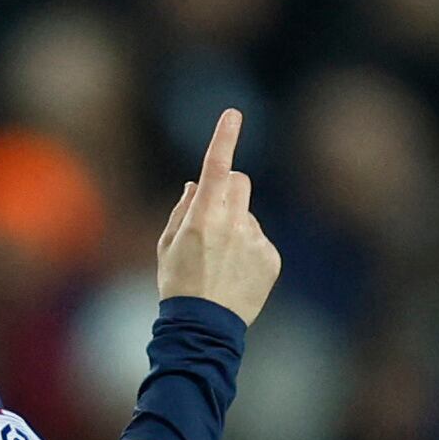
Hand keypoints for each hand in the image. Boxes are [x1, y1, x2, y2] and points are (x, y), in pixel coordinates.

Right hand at [156, 109, 280, 325]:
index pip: (216, 166)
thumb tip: (196, 184)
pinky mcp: (271, 257)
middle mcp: (233, 223)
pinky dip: (248, 249)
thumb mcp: (167, 244)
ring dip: (235, 224)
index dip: (225, 137)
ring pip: (248, 213)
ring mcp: (255, 240)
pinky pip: (259, 239)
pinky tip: (234, 272)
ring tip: (220, 258)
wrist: (203, 326)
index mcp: (203, 217)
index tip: (233, 114)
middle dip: (226, 189)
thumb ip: (182, 209)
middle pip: (238, 182)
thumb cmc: (177, 282)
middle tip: (211, 217)